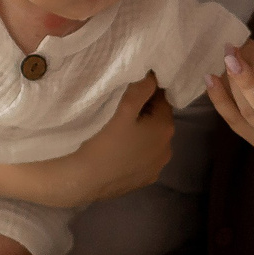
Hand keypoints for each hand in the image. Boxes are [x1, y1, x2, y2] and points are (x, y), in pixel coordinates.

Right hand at [62, 74, 174, 201]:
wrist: (85, 179)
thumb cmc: (105, 141)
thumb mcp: (124, 109)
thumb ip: (141, 88)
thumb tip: (154, 75)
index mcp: (166, 127)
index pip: (162, 100)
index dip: (146, 95)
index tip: (128, 96)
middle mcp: (168, 148)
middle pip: (159, 121)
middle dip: (145, 115)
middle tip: (121, 114)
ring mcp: (158, 166)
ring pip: (153, 141)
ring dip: (142, 134)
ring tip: (119, 134)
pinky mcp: (147, 179)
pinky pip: (146, 158)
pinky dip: (138, 153)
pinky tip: (121, 153)